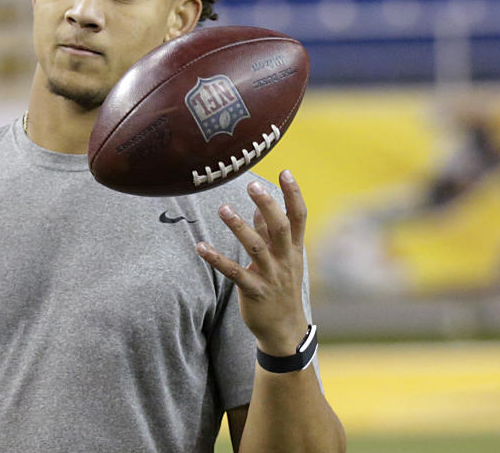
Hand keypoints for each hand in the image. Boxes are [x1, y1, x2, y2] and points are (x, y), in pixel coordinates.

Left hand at [196, 170, 309, 355]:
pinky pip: (234, 273)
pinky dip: (217, 259)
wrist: (284, 329)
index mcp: (294, 249)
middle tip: (253, 184)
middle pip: (280, 228)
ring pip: (255, 248)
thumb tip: (259, 206)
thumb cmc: (281, 287)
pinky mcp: (253, 291)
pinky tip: (201, 247)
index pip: (298, 217)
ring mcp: (270, 276)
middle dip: (268, 205)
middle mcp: (285, 260)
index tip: (285, 171)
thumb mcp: (283, 258)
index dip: (293, 194)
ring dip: (239, 227)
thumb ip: (270, 232)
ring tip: (223, 208)